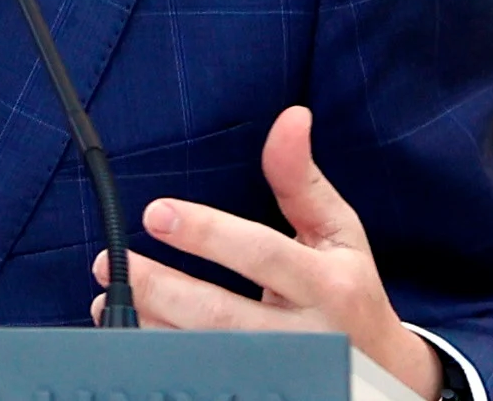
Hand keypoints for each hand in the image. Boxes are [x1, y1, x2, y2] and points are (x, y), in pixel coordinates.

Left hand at [89, 106, 443, 399]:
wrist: (382, 372)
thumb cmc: (351, 290)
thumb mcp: (339, 232)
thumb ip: (302, 180)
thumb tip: (290, 118)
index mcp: (329, 284)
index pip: (260, 254)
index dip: (206, 233)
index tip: (155, 213)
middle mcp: (306, 335)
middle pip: (220, 315)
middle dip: (159, 286)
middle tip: (111, 261)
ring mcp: (283, 372)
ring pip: (204, 353)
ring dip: (149, 324)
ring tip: (109, 297)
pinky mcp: (264, 390)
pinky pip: (205, 376)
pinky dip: (163, 355)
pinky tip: (137, 332)